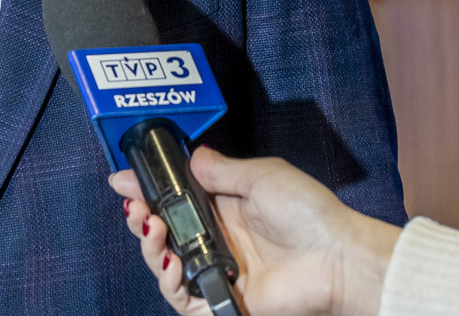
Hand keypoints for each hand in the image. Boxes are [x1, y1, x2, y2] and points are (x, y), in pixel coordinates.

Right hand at [110, 146, 399, 315]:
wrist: (335, 258)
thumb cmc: (308, 214)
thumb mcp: (261, 176)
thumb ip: (220, 170)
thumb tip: (190, 157)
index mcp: (224, 208)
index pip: (174, 198)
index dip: (146, 189)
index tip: (124, 179)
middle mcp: (216, 240)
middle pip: (162, 232)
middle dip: (140, 218)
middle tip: (137, 207)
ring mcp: (216, 271)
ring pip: (163, 265)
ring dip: (149, 247)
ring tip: (154, 229)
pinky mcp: (220, 301)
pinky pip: (182, 298)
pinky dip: (168, 282)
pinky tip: (170, 261)